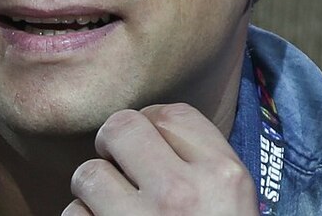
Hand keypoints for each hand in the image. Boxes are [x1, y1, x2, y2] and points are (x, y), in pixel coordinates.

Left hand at [62, 103, 257, 215]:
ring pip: (88, 174)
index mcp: (223, 178)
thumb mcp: (233, 207)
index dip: (151, 123)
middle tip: (116, 162)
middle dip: (112, 143)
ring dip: (93, 192)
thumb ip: (201, 168)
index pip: (172, 114)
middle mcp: (180, 193)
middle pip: (121, 127)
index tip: (146, 140)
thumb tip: (149, 131)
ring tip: (112, 210)